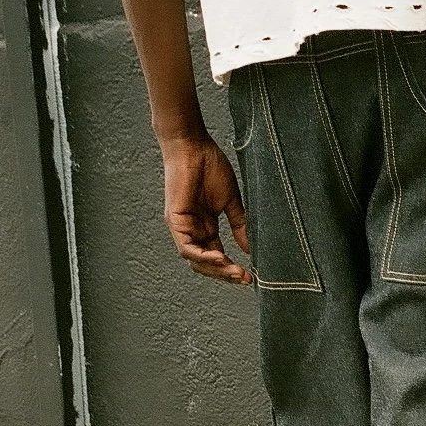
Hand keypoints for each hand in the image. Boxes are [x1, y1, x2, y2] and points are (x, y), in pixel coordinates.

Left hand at [159, 130, 251, 283]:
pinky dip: (202, 256)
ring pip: (195, 260)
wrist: (193, 146)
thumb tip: (250, 248)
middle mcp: (192, 231)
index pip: (217, 256)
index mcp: (205, 227)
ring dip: (215, 269)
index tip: (250, 276)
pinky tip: (220, 258)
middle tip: (244, 278)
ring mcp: (182, 227)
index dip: (232, 268)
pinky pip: (186, 248)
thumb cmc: (210, 167)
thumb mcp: (231, 201)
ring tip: (234, 271)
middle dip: (225, 274)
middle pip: (206, 263)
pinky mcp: (175, 221)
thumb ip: (239, 224)